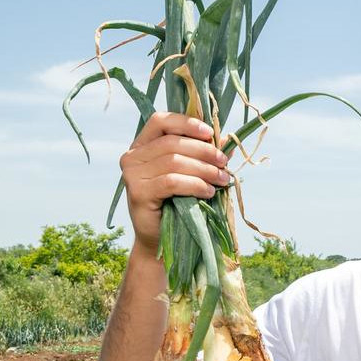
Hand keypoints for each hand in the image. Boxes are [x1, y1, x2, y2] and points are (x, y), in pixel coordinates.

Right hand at [117, 112, 233, 253]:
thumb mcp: (189, 173)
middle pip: (172, 142)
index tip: (210, 133)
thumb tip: (228, 141)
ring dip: (204, 169)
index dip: (186, 122)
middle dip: (204, 151)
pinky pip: (171, 182)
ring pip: (174, 161)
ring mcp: (132, 175)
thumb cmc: (176, 203)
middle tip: (224, 163)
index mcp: (142, 145)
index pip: (160, 121)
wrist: (160, 239)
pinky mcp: (138, 193)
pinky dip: (194, 184)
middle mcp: (132, 156)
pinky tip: (208, 192)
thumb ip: (203, 155)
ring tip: (221, 179)